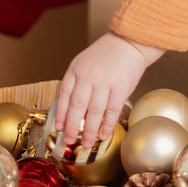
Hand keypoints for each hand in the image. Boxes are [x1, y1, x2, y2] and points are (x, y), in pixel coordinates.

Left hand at [52, 31, 164, 147]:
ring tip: (86, 144)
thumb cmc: (105, 55)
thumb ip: (76, 83)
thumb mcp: (84, 63)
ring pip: (93, 112)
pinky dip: (107, 125)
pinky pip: (111, 111)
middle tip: (69, 141)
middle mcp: (88, 76)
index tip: (59, 127)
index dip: (60, 114)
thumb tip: (69, 111)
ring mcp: (104, 82)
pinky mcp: (120, 88)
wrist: (129, 42)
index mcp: (76, 70)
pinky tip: (103, 135)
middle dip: (71, 127)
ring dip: (89, 131)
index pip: (64, 95)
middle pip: (76, 107)